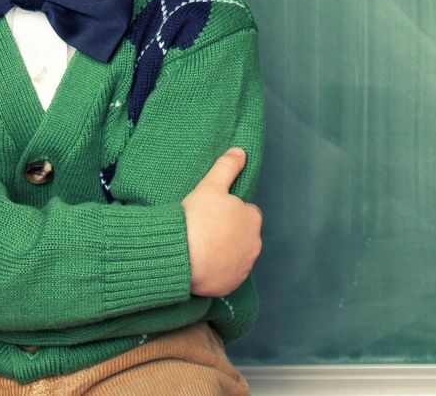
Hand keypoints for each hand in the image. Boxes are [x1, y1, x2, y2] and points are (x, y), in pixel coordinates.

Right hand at [182, 148, 260, 297]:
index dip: (229, 211)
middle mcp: (254, 244)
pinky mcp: (231, 285)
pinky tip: (202, 265)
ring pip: (236, 255)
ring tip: (201, 247)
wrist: (182, 258)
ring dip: (224, 252)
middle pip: (243, 234)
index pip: (246, 212)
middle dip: (229, 232)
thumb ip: (227, 167)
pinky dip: (218, 271)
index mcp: (252, 219)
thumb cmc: (196, 219)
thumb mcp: (210, 186)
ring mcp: (244, 267)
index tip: (212, 214)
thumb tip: (240, 151)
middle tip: (204, 230)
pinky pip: (227, 275)